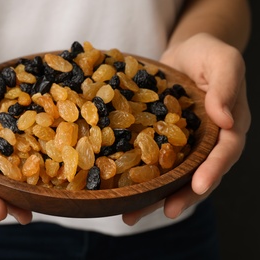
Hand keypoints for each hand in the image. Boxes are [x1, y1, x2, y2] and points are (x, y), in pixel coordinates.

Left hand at [123, 33, 250, 224]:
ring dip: (155, 197)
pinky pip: (151, 162)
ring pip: (172, 176)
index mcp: (228, 127)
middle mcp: (206, 142)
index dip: (213, 170)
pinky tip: (119, 190)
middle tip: (165, 212)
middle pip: (198, 174)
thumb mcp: (222, 60)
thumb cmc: (207, 54)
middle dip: (183, 195)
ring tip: (132, 215)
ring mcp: (183, 145)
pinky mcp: (161, 141)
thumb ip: (226, 86)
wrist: (184, 54)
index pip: (225, 153)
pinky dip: (138, 177)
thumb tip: (226, 119)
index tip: (198, 186)